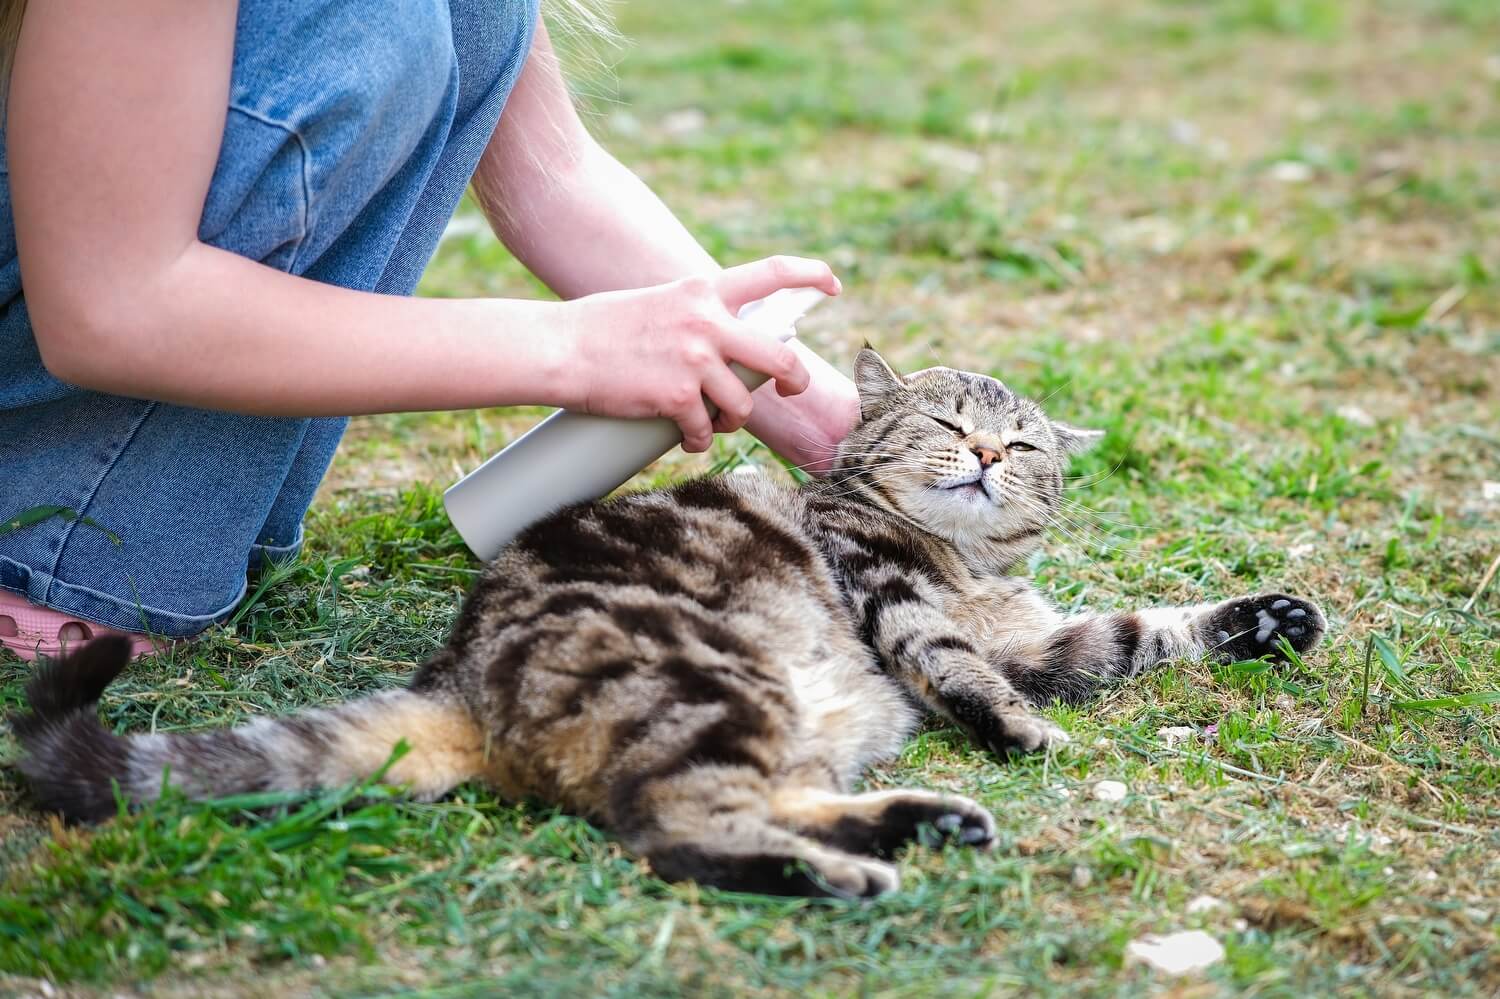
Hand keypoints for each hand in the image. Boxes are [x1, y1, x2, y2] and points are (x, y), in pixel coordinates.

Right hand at [552, 256, 840, 451]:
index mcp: (703, 291)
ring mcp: (695, 361)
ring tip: (711, 422)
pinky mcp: (677, 398)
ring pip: (742, 405)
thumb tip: (724, 346)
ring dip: (732, 421)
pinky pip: (706, 431)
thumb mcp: (660, 304)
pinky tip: (686, 439)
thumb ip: (695, 317)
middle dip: (795, 380)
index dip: (811, 275)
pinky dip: (698, 441)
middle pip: (780, 358)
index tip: (833, 284)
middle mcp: (707, 323)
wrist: (561, 349)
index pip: (771, 272)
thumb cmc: (601, 328)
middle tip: (792, 389)